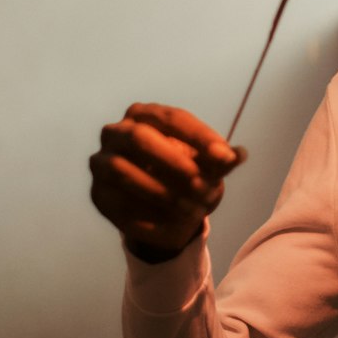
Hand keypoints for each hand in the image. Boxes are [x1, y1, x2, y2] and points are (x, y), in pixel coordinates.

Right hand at [89, 103, 246, 261]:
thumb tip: (239, 154)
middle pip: (139, 138)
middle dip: (172, 162)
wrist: (169, 211)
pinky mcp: (98, 194)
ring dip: (159, 191)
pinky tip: (172, 222)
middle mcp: (117, 133)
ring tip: (191, 208)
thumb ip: (220, 160)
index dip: (200, 137)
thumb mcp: (208, 168)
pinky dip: (147, 214)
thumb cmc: (189, 175)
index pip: (172, 118)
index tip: (226, 157)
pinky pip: (116, 202)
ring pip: (121, 171)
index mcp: (146, 115)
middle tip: (201, 184)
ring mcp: (102, 163)